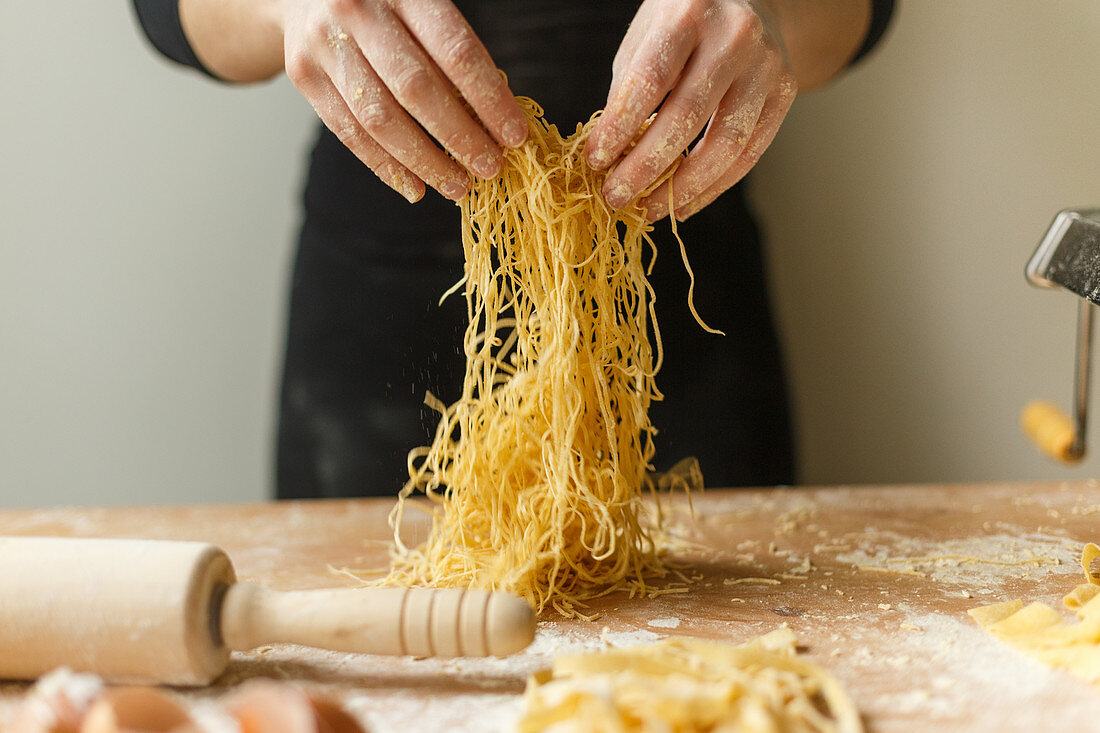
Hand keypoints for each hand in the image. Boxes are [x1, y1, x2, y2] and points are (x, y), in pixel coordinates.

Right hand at [282, 0, 527, 201]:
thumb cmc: (383, 3)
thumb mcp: (420, 6)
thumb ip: (451, 52)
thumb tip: (495, 117)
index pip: (455, 51)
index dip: (489, 98)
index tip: (514, 135)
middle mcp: (358, 10)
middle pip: (416, 88)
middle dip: (460, 136)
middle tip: (489, 167)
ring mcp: (325, 42)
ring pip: (380, 119)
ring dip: (425, 161)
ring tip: (457, 186)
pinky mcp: (304, 73)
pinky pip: (349, 132)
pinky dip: (385, 166)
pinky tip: (415, 186)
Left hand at [585, 0, 796, 220]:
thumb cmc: (684, 22)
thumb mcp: (646, 38)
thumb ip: (629, 91)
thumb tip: (610, 157)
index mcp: (689, 14)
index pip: (650, 81)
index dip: (620, 127)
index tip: (595, 160)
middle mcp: (734, 36)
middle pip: (687, 116)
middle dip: (646, 166)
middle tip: (616, 196)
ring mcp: (766, 65)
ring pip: (726, 144)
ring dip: (683, 187)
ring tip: (650, 209)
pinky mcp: (785, 91)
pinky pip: (749, 154)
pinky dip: (713, 187)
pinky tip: (684, 203)